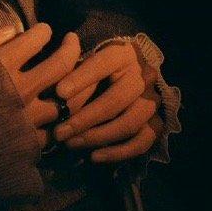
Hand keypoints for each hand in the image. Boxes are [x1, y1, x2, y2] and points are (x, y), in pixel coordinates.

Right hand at [0, 22, 81, 147]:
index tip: (46, 31)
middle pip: (62, 65)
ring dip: (73, 88)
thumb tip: (11, 29)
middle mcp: (22, 88)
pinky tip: (55, 118)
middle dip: (71, 48)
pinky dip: (56, 122)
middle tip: (72, 43)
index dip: (45, 31)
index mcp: (4, 62)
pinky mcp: (27, 143)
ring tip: (74, 82)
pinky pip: (52, 131)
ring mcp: (27, 118)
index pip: (38, 38)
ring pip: (66, 101)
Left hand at [50, 38, 162, 162]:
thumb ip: (70, 73)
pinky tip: (94, 156)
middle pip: (116, 99)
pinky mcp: (157, 122)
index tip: (58, 93)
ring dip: (98, 136)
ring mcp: (153, 100)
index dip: (80, 78)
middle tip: (59, 132)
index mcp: (123, 53)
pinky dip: (118, 152)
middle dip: (84, 118)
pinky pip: (142, 141)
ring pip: (130, 122)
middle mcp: (143, 75)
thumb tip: (54, 95)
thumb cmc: (93, 69)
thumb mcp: (81, 62)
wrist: (125, 77)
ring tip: (71, 144)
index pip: (102, 64)